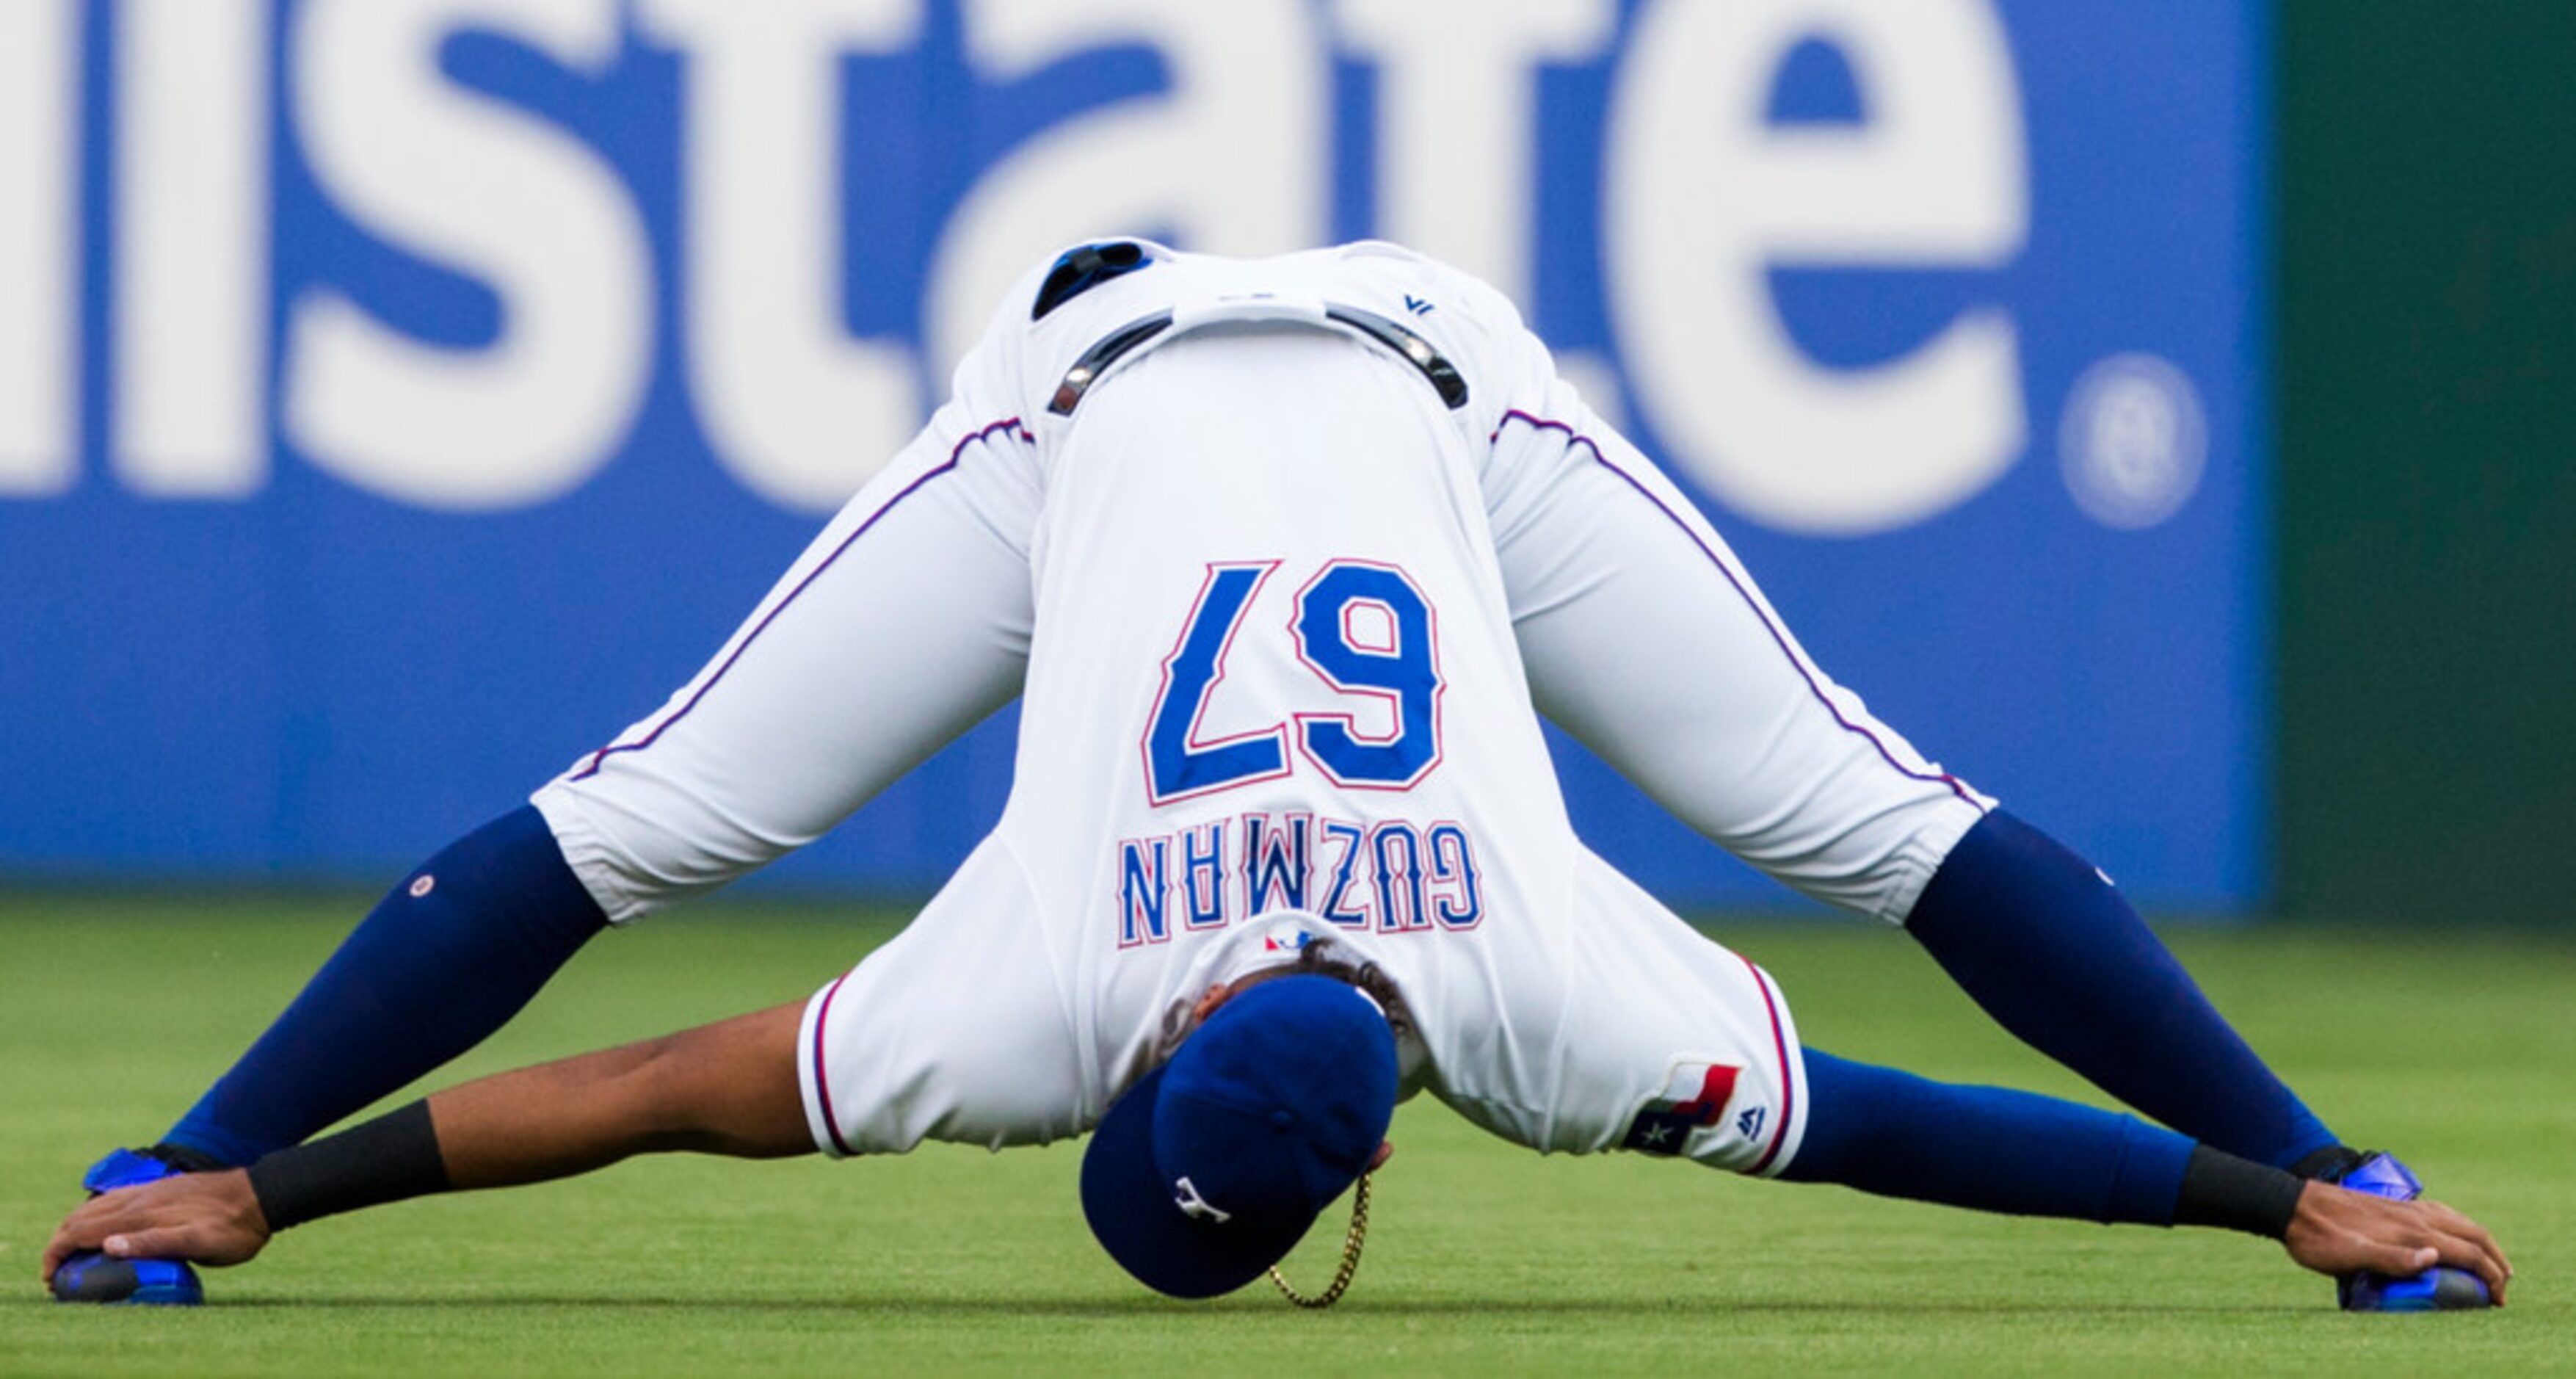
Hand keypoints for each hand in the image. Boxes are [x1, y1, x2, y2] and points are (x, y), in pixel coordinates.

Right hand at [41, 1169, 271, 1285]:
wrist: (262, 1195)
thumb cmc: (234, 1228)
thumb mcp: (199, 1243)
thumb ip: (154, 1243)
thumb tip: (107, 1246)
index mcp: (143, 1214)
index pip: (83, 1231)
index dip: (58, 1253)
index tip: (51, 1276)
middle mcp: (140, 1199)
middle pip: (83, 1217)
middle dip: (60, 1243)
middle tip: (56, 1271)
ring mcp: (150, 1191)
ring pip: (97, 1206)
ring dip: (75, 1228)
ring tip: (70, 1251)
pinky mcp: (161, 1189)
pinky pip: (115, 1200)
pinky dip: (95, 1215)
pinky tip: (103, 1226)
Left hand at [2281, 1180, 2510, 1303]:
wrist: (2292, 1204)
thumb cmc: (2319, 1237)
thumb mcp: (2351, 1256)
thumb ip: (2392, 1259)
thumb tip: (2435, 1257)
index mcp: (2411, 1231)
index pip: (2467, 1253)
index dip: (2490, 1276)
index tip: (2498, 1300)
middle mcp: (2416, 1215)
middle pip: (2473, 1233)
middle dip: (2495, 1258)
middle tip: (2504, 1284)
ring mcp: (2407, 1207)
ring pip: (2459, 1221)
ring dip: (2481, 1241)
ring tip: (2490, 1261)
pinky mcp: (2395, 1204)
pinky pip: (2442, 1213)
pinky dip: (2460, 1226)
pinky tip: (2452, 1233)